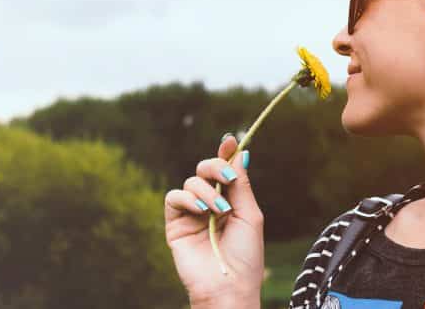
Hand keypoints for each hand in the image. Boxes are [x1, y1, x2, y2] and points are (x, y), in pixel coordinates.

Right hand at [165, 135, 264, 304]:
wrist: (228, 286)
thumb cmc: (245, 256)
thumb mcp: (249, 215)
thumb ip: (241, 184)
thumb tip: (240, 152)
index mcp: (231, 201)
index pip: (225, 171)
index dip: (226, 154)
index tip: (231, 139)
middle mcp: (210, 204)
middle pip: (205, 169)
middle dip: (215, 166)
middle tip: (227, 177)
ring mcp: (192, 213)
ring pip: (192, 182)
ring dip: (207, 191)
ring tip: (219, 210)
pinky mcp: (175, 224)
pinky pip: (174, 197)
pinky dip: (188, 198)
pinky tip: (201, 210)